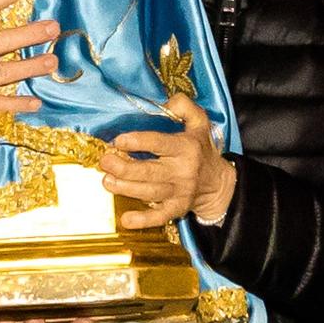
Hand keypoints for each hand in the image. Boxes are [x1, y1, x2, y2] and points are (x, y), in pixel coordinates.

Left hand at [98, 92, 233, 229]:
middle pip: (149, 171)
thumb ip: (184, 106)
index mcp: (185, 147)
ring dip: (125, 188)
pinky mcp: (177, 209)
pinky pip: (159, 216)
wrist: (218, 184)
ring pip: (149, 192)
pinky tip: (125, 220)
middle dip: (124, 167)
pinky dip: (142, 221)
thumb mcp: (199, 122)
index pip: (159, 144)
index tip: (119, 141)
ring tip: (106, 181)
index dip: (138, 142)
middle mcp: (182, 170)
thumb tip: (167, 102)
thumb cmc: (201, 148)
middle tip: (105, 161)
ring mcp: (179, 192)